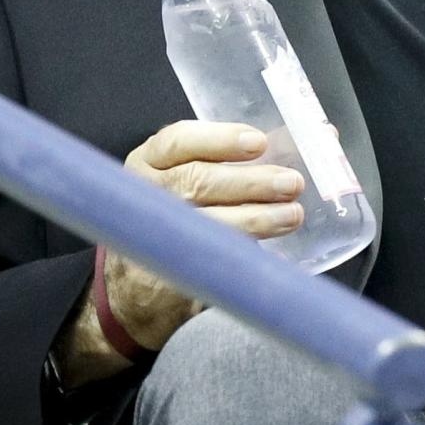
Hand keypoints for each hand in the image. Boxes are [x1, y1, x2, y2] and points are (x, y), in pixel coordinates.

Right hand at [57, 121, 304, 382]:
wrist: (132, 283)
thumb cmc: (171, 213)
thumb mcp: (176, 175)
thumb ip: (218, 160)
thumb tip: (290, 151)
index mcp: (150, 161)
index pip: (179, 141)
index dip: (221, 140)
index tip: (259, 142)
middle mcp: (148, 193)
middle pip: (199, 181)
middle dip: (251, 182)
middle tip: (291, 183)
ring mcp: (155, 235)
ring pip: (208, 222)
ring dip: (256, 219)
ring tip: (292, 215)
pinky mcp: (169, 273)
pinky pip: (212, 262)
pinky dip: (246, 257)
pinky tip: (274, 256)